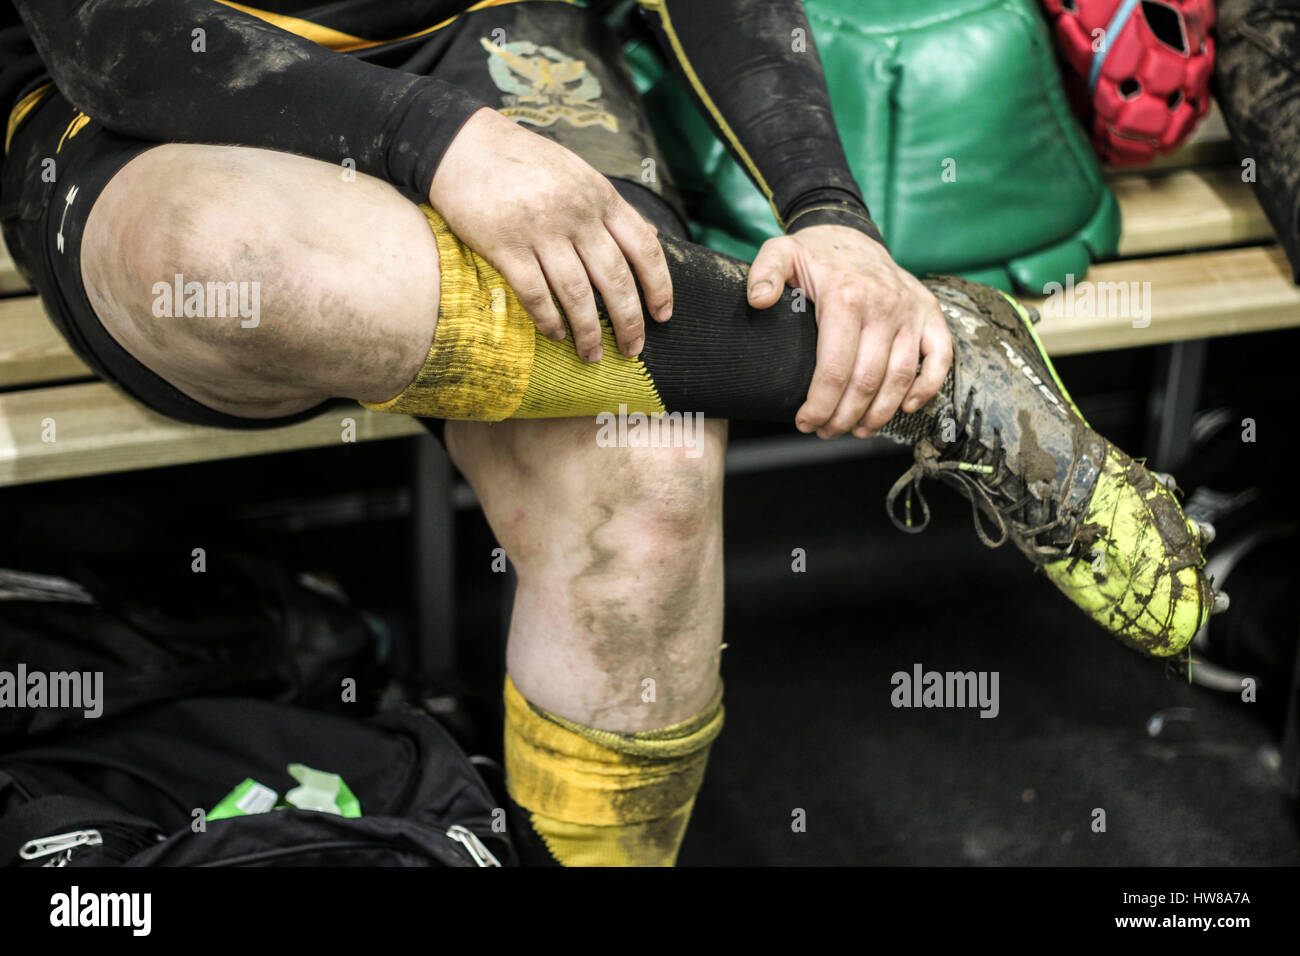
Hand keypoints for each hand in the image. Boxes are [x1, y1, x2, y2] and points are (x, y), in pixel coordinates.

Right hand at [429, 108, 671, 361]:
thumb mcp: (578, 173)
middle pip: (615, 279)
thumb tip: (651, 235)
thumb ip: (611, 208)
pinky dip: (548, 320)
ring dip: (588, 331)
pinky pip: (535, 294)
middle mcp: (576, 214)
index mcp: (600, 196)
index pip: (644, 248)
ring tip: (592, 355)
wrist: (461, 143)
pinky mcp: (504, 245)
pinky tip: (555, 335)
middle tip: (633, 349)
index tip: (663, 315)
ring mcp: (540, 230)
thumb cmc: (523, 160)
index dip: (659, 286)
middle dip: (629, 321)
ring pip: (577, 294)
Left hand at [746, 225, 951, 438]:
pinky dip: (926, 388)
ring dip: (880, 413)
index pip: (836, 368)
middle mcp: (884, 305)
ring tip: (858, 430)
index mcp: (847, 296)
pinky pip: (940, 357)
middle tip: (827, 432)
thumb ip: (763, 273)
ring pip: (901, 378)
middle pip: (868, 381)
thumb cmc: (815, 254)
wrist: (852, 235)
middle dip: (845, 416)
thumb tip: (757, 300)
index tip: (805, 422)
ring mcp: (911, 311)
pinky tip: (905, 407)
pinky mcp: (930, 313)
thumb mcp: (780, 253)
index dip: (820, 405)